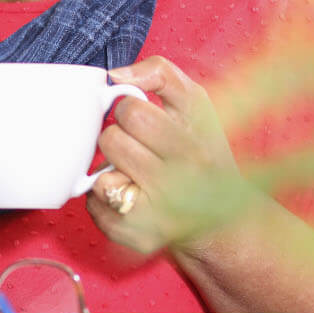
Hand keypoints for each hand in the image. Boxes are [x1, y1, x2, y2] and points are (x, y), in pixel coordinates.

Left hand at [85, 56, 261, 254]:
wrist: (221, 221)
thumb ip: (160, 74)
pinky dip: (103, 197)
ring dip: (110, 169)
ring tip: (135, 172)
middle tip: (139, 147)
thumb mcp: (195, 105)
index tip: (142, 119)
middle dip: (118, 138)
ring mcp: (154, 216)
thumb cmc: (201, 153)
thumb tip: (116, 76)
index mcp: (192, 148)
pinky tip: (129, 195)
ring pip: (99, 175)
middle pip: (111, 141)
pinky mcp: (134, 237)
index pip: (132, 112)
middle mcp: (176, 185)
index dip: (130, 110)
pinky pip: (92, 204)